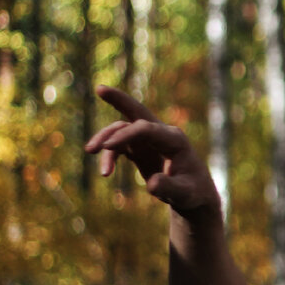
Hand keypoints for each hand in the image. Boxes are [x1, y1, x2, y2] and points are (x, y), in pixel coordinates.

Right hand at [84, 86, 219, 213]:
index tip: (106, 148)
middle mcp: (162, 134)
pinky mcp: (141, 149)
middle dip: (119, 100)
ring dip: (105, 139)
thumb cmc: (193, 192)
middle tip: (100, 88)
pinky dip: (109, 155)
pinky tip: (105, 173)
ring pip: (122, 130)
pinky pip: (120, 146)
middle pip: (137, 112)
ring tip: (90, 152)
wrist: (194, 195)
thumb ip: (169, 188)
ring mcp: (150, 140)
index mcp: (175, 139)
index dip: (125, 134)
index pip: (146, 128)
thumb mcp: (185, 194)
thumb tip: (152, 184)